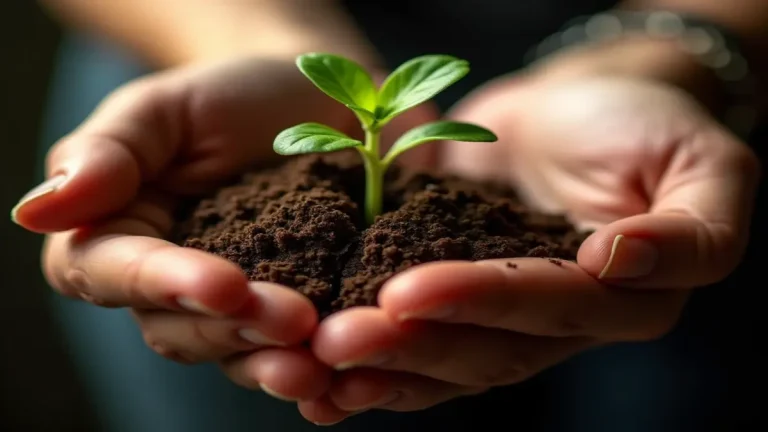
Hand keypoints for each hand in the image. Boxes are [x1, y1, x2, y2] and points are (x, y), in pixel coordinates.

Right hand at [13, 57, 435, 401]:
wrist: (324, 104)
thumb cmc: (234, 97)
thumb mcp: (167, 108)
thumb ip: (106, 153)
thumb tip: (36, 210)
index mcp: (122, 240)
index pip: (116, 274)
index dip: (165, 285)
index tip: (221, 284)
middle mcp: (175, 290)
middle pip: (182, 330)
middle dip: (235, 330)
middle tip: (293, 321)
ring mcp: (241, 311)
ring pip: (241, 355)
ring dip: (277, 365)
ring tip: (319, 364)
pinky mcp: (303, 317)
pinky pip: (301, 357)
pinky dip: (324, 373)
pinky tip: (351, 379)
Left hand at [303, 53, 760, 422]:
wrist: (579, 108)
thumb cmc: (645, 126)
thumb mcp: (703, 166)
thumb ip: (689, 231)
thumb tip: (615, 264)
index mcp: (626, 304)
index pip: (547, 309)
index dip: (479, 303)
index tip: (405, 291)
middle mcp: (561, 325)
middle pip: (484, 349)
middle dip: (409, 347)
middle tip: (335, 340)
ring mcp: (505, 317)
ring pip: (443, 356)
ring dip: (379, 363)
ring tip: (315, 360)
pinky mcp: (459, 294)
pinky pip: (419, 332)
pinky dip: (374, 351)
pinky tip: (318, 366)